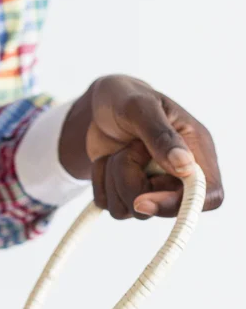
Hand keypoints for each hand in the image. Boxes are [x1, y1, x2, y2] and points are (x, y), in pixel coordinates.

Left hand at [59, 74, 223, 218]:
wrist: (100, 106)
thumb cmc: (127, 97)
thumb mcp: (142, 107)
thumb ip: (162, 136)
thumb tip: (185, 166)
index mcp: (196, 151)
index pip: (208, 195)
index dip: (182, 205)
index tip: (146, 199)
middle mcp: (178, 176)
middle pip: (160, 209)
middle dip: (132, 182)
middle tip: (127, 148)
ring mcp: (152, 188)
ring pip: (129, 210)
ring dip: (113, 179)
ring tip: (118, 150)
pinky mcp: (127, 194)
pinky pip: (109, 207)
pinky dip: (100, 183)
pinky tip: (107, 160)